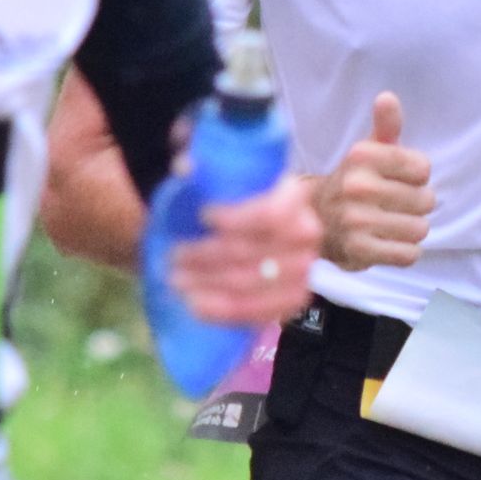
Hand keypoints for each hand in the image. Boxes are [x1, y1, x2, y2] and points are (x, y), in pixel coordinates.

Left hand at [172, 177, 321, 325]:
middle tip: (173, 254)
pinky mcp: (293, 301)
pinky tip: (193, 303)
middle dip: (206, 256)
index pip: (271, 214)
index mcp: (294, 196)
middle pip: (252, 253)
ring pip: (250, 284)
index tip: (201, 215)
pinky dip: (221, 311)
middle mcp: (307, 234)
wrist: (253, 230)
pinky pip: (257, 313)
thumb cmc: (235, 199)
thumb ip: (201, 166)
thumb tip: (185, 168)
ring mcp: (303, 271)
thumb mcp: (220, 174)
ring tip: (175, 278)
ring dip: (207, 283)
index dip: (236, 219)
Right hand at [315, 91, 432, 269]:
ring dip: (412, 230)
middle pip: (426, 200)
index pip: (423, 169)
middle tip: (395, 206)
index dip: (417, 177)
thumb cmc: (354, 182)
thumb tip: (388, 97)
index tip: (398, 179)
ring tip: (392, 224)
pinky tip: (388, 243)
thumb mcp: (369, 151)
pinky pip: (408, 255)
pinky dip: (404, 252)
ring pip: (420, 229)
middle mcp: (357, 186)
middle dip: (417, 205)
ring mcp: (356, 220)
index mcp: (362, 156)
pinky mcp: (359, 251)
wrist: (316, 220)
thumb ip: (386, 125)